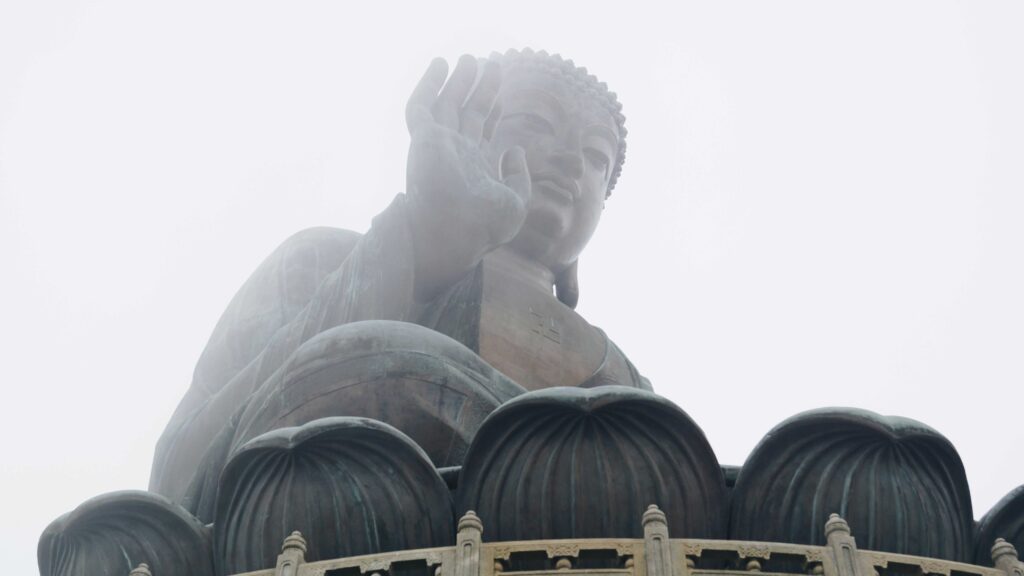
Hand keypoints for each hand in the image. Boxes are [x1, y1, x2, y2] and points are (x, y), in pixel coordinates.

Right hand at [405, 55, 530, 248]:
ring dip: (457, 81)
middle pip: (466, 112)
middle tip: (490, 64)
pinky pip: (421, 105)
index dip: (491, 108)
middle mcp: (454, 154)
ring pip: (445, 104)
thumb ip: (518, 176)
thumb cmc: (484, 227)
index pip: (482, 130)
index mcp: (474, 167)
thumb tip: (513, 150)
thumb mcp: (516, 201)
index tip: (500, 92)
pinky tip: (441, 65)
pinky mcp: (423, 139)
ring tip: (470, 58)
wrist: (456, 234)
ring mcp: (437, 146)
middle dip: (479, 88)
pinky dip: (429, 84)